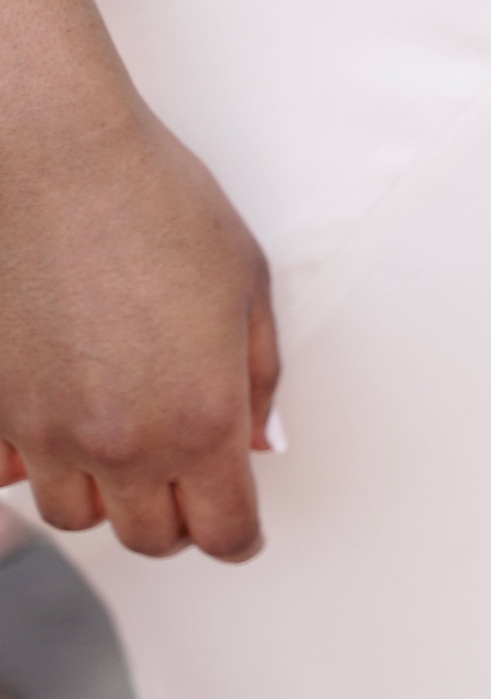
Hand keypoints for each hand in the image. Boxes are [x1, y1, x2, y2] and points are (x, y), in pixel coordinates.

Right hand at [0, 100, 279, 560]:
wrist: (52, 159)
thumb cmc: (160, 205)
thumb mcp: (247, 287)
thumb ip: (258, 378)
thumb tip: (258, 442)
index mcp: (201, 419)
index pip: (223, 532)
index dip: (240, 539)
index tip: (243, 532)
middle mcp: (120, 441)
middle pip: (149, 538)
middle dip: (179, 521)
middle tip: (192, 486)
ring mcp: (43, 429)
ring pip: (74, 516)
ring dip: (105, 497)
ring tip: (126, 452)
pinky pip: (7, 475)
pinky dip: (32, 467)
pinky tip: (57, 430)